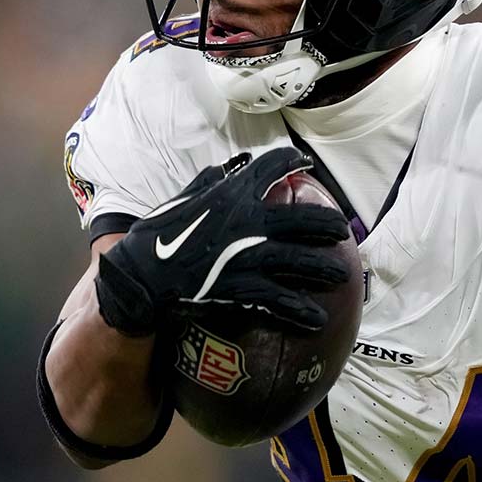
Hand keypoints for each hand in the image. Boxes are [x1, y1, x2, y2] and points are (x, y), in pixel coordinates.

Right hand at [94, 148, 352, 335]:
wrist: (139, 277)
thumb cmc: (157, 236)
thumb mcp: (182, 198)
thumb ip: (207, 182)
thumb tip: (226, 169)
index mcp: (231, 194)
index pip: (271, 167)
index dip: (292, 162)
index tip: (305, 164)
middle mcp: (246, 221)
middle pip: (300, 219)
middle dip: (326, 224)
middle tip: (342, 230)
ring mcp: (246, 255)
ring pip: (297, 260)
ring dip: (323, 268)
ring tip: (341, 274)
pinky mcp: (240, 288)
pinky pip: (278, 299)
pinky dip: (299, 310)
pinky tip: (317, 319)